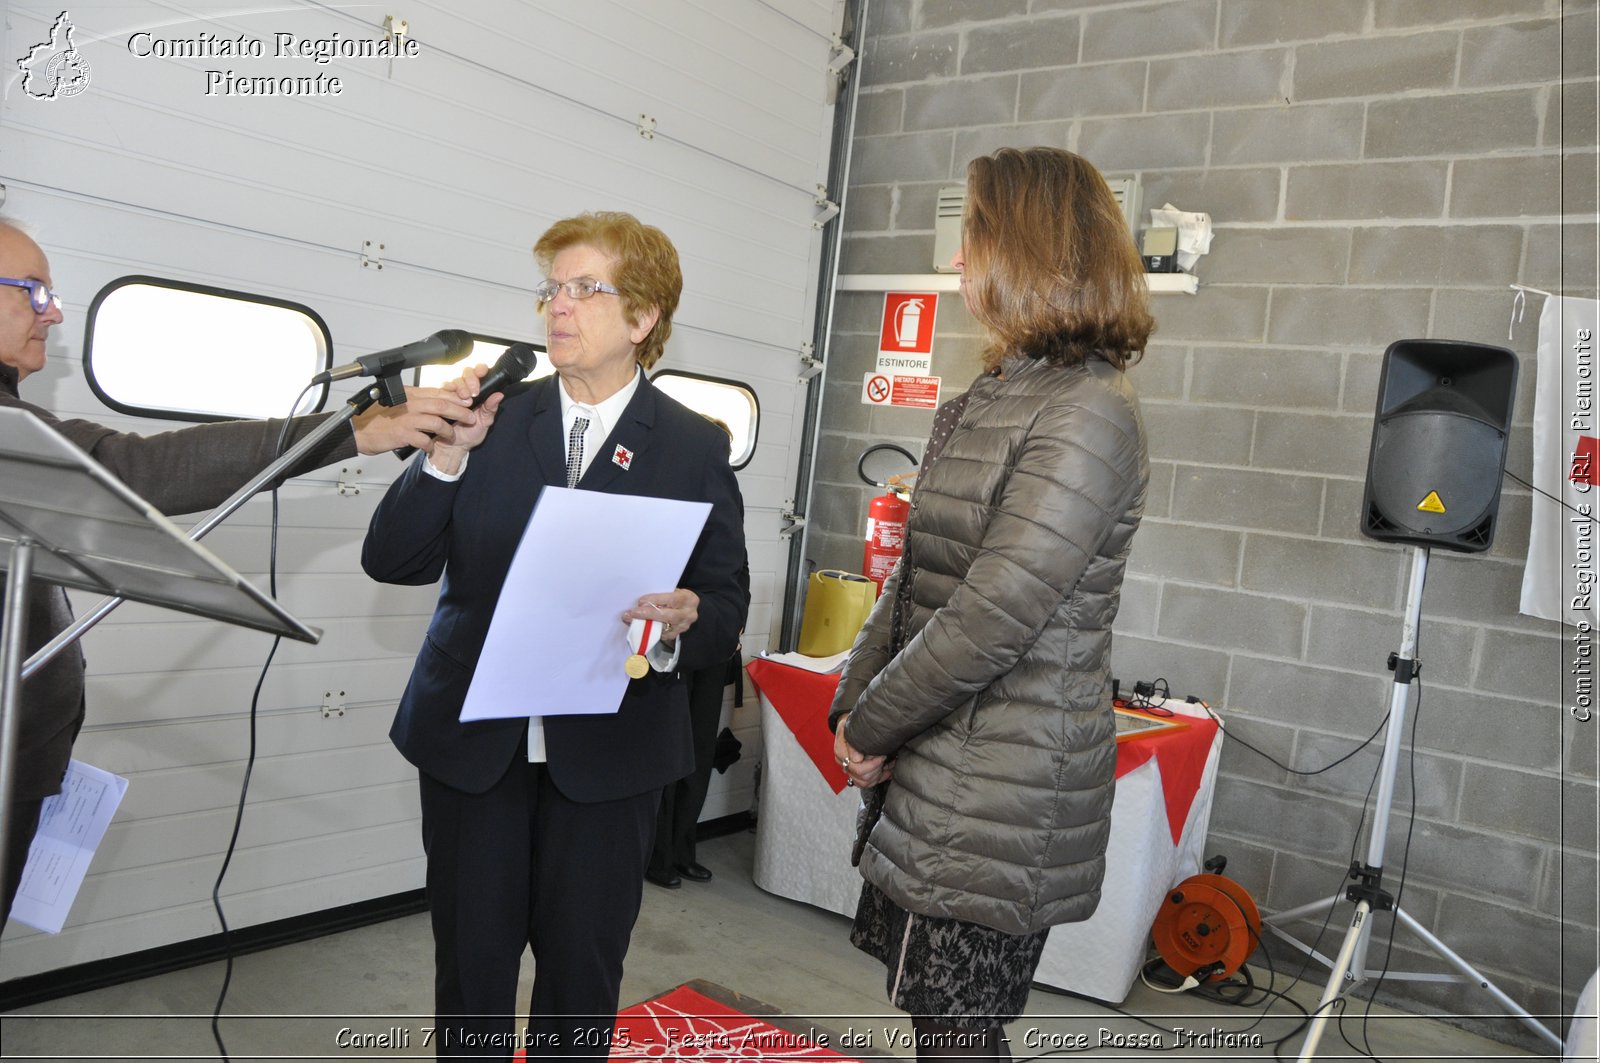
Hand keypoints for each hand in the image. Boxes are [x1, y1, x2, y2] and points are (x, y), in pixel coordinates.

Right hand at [351, 385, 478, 454]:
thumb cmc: (375, 417)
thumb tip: (432, 399)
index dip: (456, 397)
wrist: (356, 430)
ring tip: (452, 435)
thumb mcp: (396, 401)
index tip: (467, 401)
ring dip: (448, 430)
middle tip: (470, 418)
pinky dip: (430, 444)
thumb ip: (413, 399)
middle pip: (442, 405)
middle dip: (460, 411)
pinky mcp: (402, 434)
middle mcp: (410, 404)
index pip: (438, 392)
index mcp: (409, 394)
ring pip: (437, 421)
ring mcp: (407, 419)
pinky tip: (431, 447)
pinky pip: (424, 440)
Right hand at [426, 365, 507, 473]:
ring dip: (459, 388)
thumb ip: (490, 409)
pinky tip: (451, 402)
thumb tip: (499, 395)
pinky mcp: (438, 402)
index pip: (477, 374)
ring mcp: (449, 396)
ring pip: (452, 382)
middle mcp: (462, 392)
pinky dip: (445, 394)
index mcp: (475, 393)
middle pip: (464, 374)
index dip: (479, 369)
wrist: (453, 447)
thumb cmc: (469, 435)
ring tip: (464, 400)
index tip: (482, 372)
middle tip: (473, 392)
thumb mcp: (484, 423)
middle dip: (469, 380)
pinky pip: (439, 392)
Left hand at [622, 588, 698, 645]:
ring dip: (644, 624)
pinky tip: (639, 626)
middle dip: (648, 615)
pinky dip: (648, 631)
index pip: (672, 599)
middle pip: (668, 616)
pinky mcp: (676, 635)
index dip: (655, 600)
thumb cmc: (676, 597)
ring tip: (630, 620)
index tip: (640, 602)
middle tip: (632, 613)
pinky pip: (660, 635)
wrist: (687, 607)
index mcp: (688, 599)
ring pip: (663, 628)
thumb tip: (642, 602)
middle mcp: (688, 614)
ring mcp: (683, 626)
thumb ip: (661, 596)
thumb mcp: (672, 591)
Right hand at [833, 713, 892, 787]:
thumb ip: (852, 742)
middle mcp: (844, 764)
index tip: (882, 755)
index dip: (873, 764)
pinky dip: (879, 778)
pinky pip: (867, 783)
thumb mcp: (848, 727)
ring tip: (888, 765)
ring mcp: (849, 770)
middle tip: (885, 758)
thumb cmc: (849, 725)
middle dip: (877, 769)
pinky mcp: (856, 773)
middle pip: (862, 777)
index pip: (857, 768)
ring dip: (878, 776)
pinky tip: (887, 771)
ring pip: (864, 783)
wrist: (847, 726)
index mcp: (841, 753)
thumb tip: (857, 759)